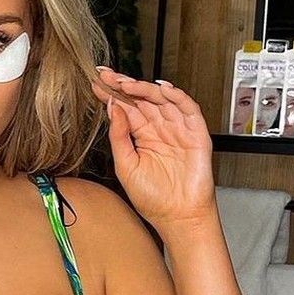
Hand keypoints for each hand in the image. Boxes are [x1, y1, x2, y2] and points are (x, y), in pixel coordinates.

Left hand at [91, 66, 216, 231]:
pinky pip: (188, 109)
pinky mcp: (196, 134)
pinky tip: (161, 89)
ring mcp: (178, 130)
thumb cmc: (154, 199)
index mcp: (143, 136)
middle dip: (124, 85)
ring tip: (125, 83)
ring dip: (144, 88)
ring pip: (162, 100)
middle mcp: (160, 129)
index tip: (97, 82)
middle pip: (142, 99)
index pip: (127, 108)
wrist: (178, 218)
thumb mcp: (126, 167)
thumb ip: (119, 137)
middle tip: (107, 76)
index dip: (113, 94)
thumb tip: (113, 109)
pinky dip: (177, 97)